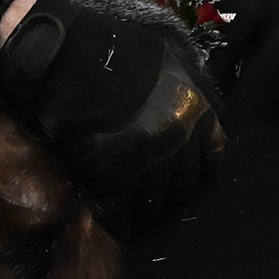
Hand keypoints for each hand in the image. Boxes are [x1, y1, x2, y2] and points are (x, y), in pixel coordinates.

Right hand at [0, 0, 222, 232]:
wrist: (66, 56)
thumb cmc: (113, 50)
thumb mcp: (165, 61)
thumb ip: (184, 89)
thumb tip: (200, 110)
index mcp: (193, 110)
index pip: (212, 155)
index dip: (202, 170)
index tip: (193, 178)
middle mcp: (177, 138)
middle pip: (184, 184)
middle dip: (174, 197)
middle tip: (162, 205)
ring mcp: (146, 160)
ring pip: (156, 203)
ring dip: (150, 216)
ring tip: (141, 223)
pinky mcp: (112, 176)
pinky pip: (122, 211)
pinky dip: (122, 223)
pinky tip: (119, 228)